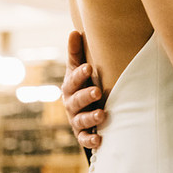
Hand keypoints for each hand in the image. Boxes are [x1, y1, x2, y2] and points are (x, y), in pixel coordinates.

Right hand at [61, 30, 105, 148]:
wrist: (82, 105)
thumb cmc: (82, 81)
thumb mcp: (78, 66)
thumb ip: (76, 51)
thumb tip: (74, 31)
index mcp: (69, 86)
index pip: (73, 79)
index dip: (80, 74)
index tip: (89, 67)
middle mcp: (70, 103)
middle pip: (76, 101)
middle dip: (86, 96)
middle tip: (98, 91)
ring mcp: (75, 119)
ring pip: (80, 120)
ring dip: (90, 118)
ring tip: (102, 114)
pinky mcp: (81, 133)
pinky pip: (84, 139)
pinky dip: (90, 141)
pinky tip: (99, 140)